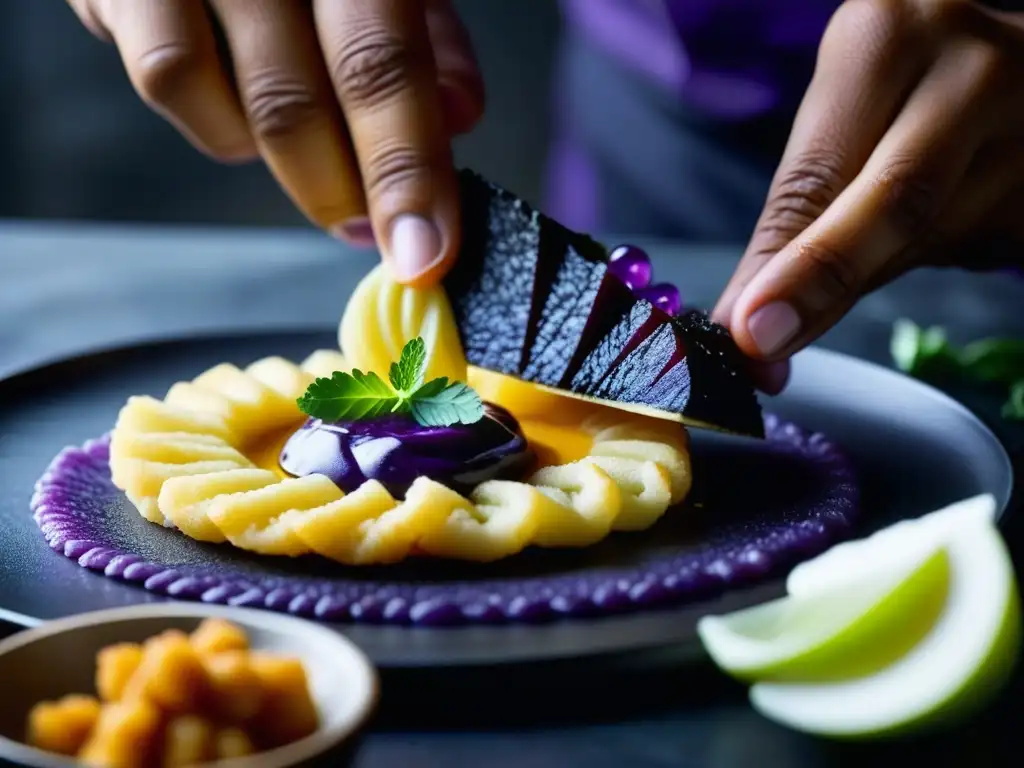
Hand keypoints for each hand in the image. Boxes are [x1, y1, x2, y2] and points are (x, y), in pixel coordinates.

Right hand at [67, 0, 483, 285]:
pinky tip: (244, 104)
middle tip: (373, 232)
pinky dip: (216, 121)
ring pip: (227, 109)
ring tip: (314, 146)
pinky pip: (164, 78)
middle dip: (344, 194)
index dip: (407, 172)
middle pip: (297, 100)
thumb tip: (459, 119)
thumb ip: (428, 33)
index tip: (424, 256)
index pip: (383, 63)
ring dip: (284, 164)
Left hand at [713, 0, 1023, 393]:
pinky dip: (947, 254)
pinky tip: (945, 224)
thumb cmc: (903, 96)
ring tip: (883, 240)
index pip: (823, 172)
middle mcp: (971, 65)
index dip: (788, 265)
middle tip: (770, 344)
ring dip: (891, 266)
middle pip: (896, 202)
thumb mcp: (839, 125)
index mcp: (888, 37)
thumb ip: (798, 216)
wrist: (1008, 74)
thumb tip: (747, 323)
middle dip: (825, 282)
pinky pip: (985, 246)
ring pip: (940, 235)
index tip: (748, 329)